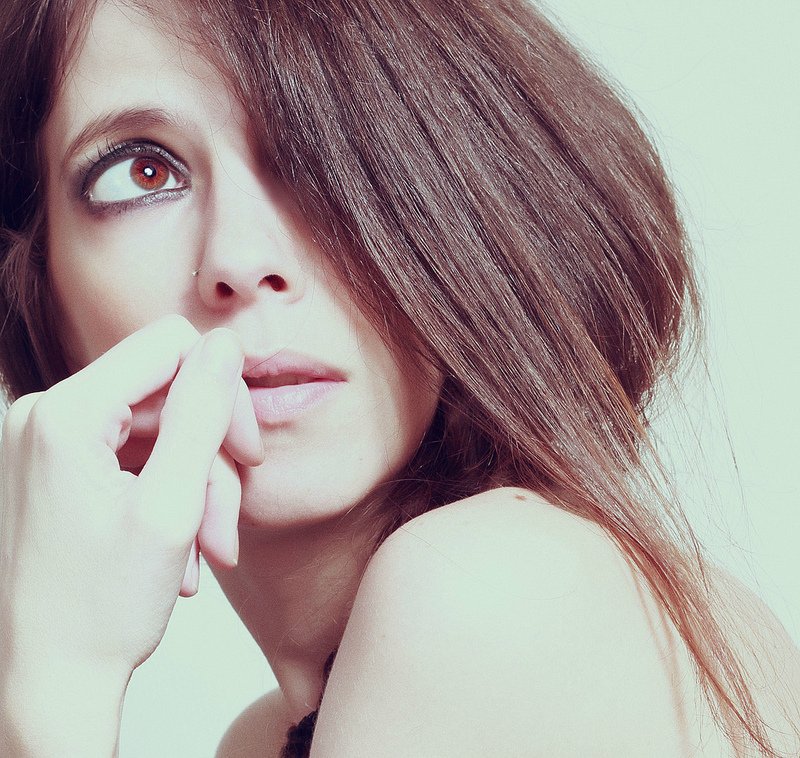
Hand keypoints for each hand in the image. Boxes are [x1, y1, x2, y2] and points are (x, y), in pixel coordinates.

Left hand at [0, 315, 261, 688]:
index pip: (171, 347)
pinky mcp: (52, 468)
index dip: (223, 391)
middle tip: (226, 523)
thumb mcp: (171, 508)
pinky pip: (129, 458)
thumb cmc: (99, 612)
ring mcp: (43, 444)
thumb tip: (225, 346)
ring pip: (154, 433)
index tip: (246, 452)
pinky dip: (164, 496)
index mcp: (64, 414)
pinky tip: (177, 551)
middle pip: (165, 397)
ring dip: (193, 488)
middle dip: (209, 459)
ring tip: (206, 550)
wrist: (44, 683)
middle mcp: (41, 417)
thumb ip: (203, 415)